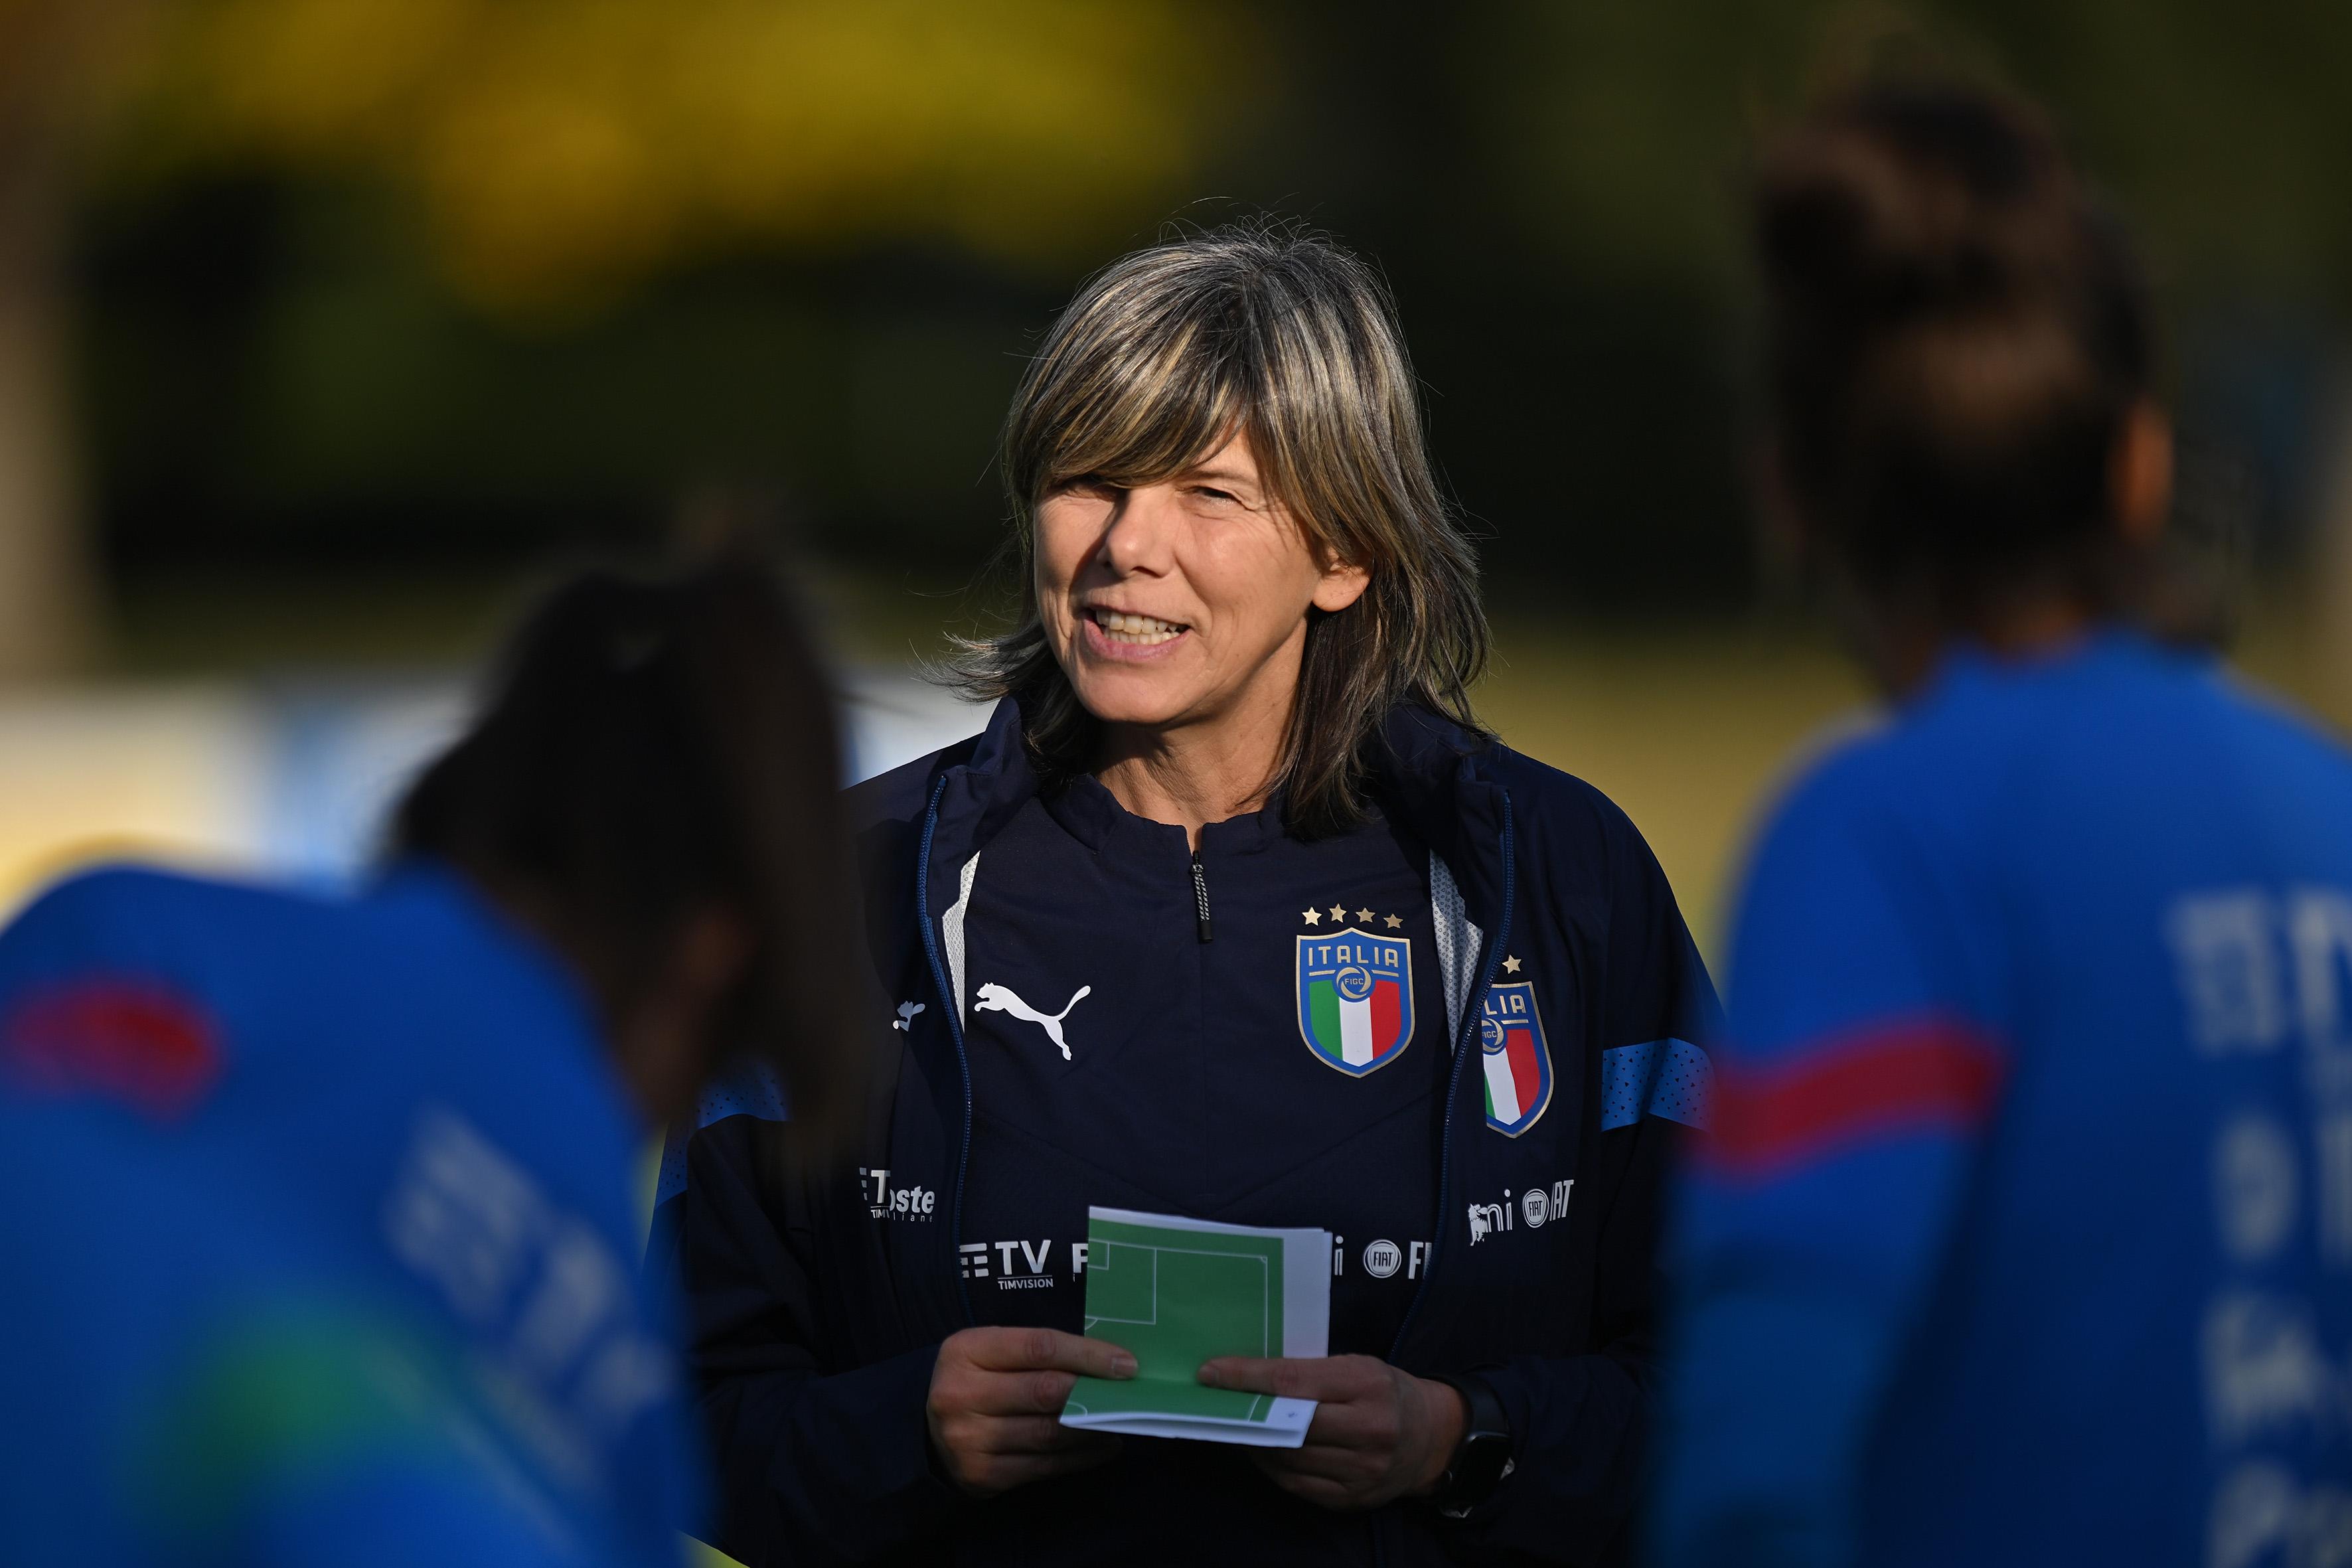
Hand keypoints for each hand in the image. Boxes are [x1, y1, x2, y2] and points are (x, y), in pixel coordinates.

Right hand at [926, 1326, 1134, 1495]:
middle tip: (1131, 1393)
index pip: (1039, 1347)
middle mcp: (962, 1394)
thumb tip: (1106, 1361)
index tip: (1126, 1363)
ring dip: (1094, 1427)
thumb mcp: (990, 1351)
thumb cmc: (974, 1380)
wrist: (925, 1430)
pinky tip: (1102, 1446)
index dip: (1087, 1355)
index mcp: (966, 1350)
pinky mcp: (982, 1476)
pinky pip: (1043, 1466)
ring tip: (1122, 1420)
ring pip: (1048, 1433)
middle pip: (1045, 1391)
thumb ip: (1037, 1352)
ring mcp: (969, 1440)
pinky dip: (1080, 1457)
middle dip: (1095, 1391)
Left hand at [1196, 1354, 1465, 1510]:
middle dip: (1244, 1413)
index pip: (1293, 1382)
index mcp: (1367, 1385)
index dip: (1247, 1378)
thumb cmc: (1384, 1390)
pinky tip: (1257, 1450)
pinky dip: (1270, 1466)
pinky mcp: (1352, 1499)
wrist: (1431, 1437)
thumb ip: (1309, 1371)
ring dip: (1251, 1442)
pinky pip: (1296, 1484)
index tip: (1210, 1372)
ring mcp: (1362, 1471)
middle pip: (1288, 1425)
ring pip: (1288, 1458)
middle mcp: (1368, 1430)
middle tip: (1212, 1401)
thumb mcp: (1356, 1366)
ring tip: (1231, 1424)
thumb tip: (1246, 1376)